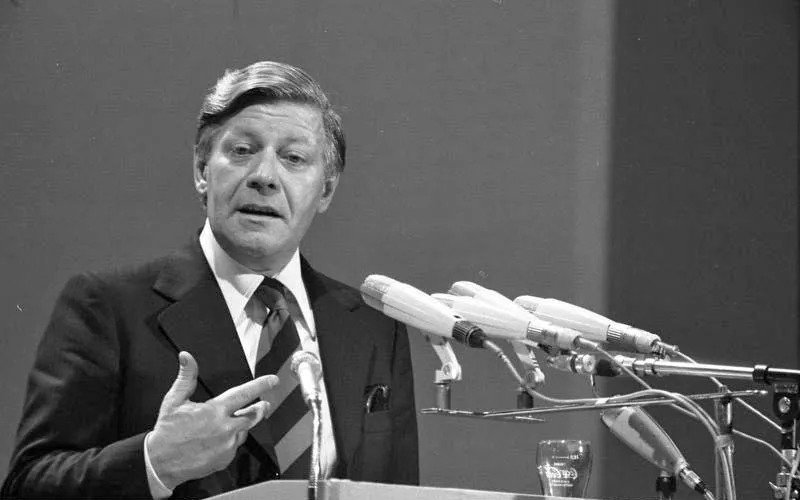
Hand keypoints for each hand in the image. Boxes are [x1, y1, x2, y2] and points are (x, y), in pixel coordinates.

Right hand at [147, 351, 277, 489]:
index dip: (261, 385)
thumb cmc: (167, 432)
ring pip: (244, 431)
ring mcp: (227, 445)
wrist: (160, 463)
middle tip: (263, 405)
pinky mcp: (225, 459)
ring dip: (242, 425)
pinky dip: (231, 441)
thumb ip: (186, 377)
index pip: (244, 394)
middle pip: (253, 415)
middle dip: (260, 409)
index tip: (273, 380)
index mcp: (215, 411)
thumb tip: (186, 357)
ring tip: (231, 422)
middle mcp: (225, 428)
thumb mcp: (174, 400)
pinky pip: (234, 447)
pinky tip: (219, 439)